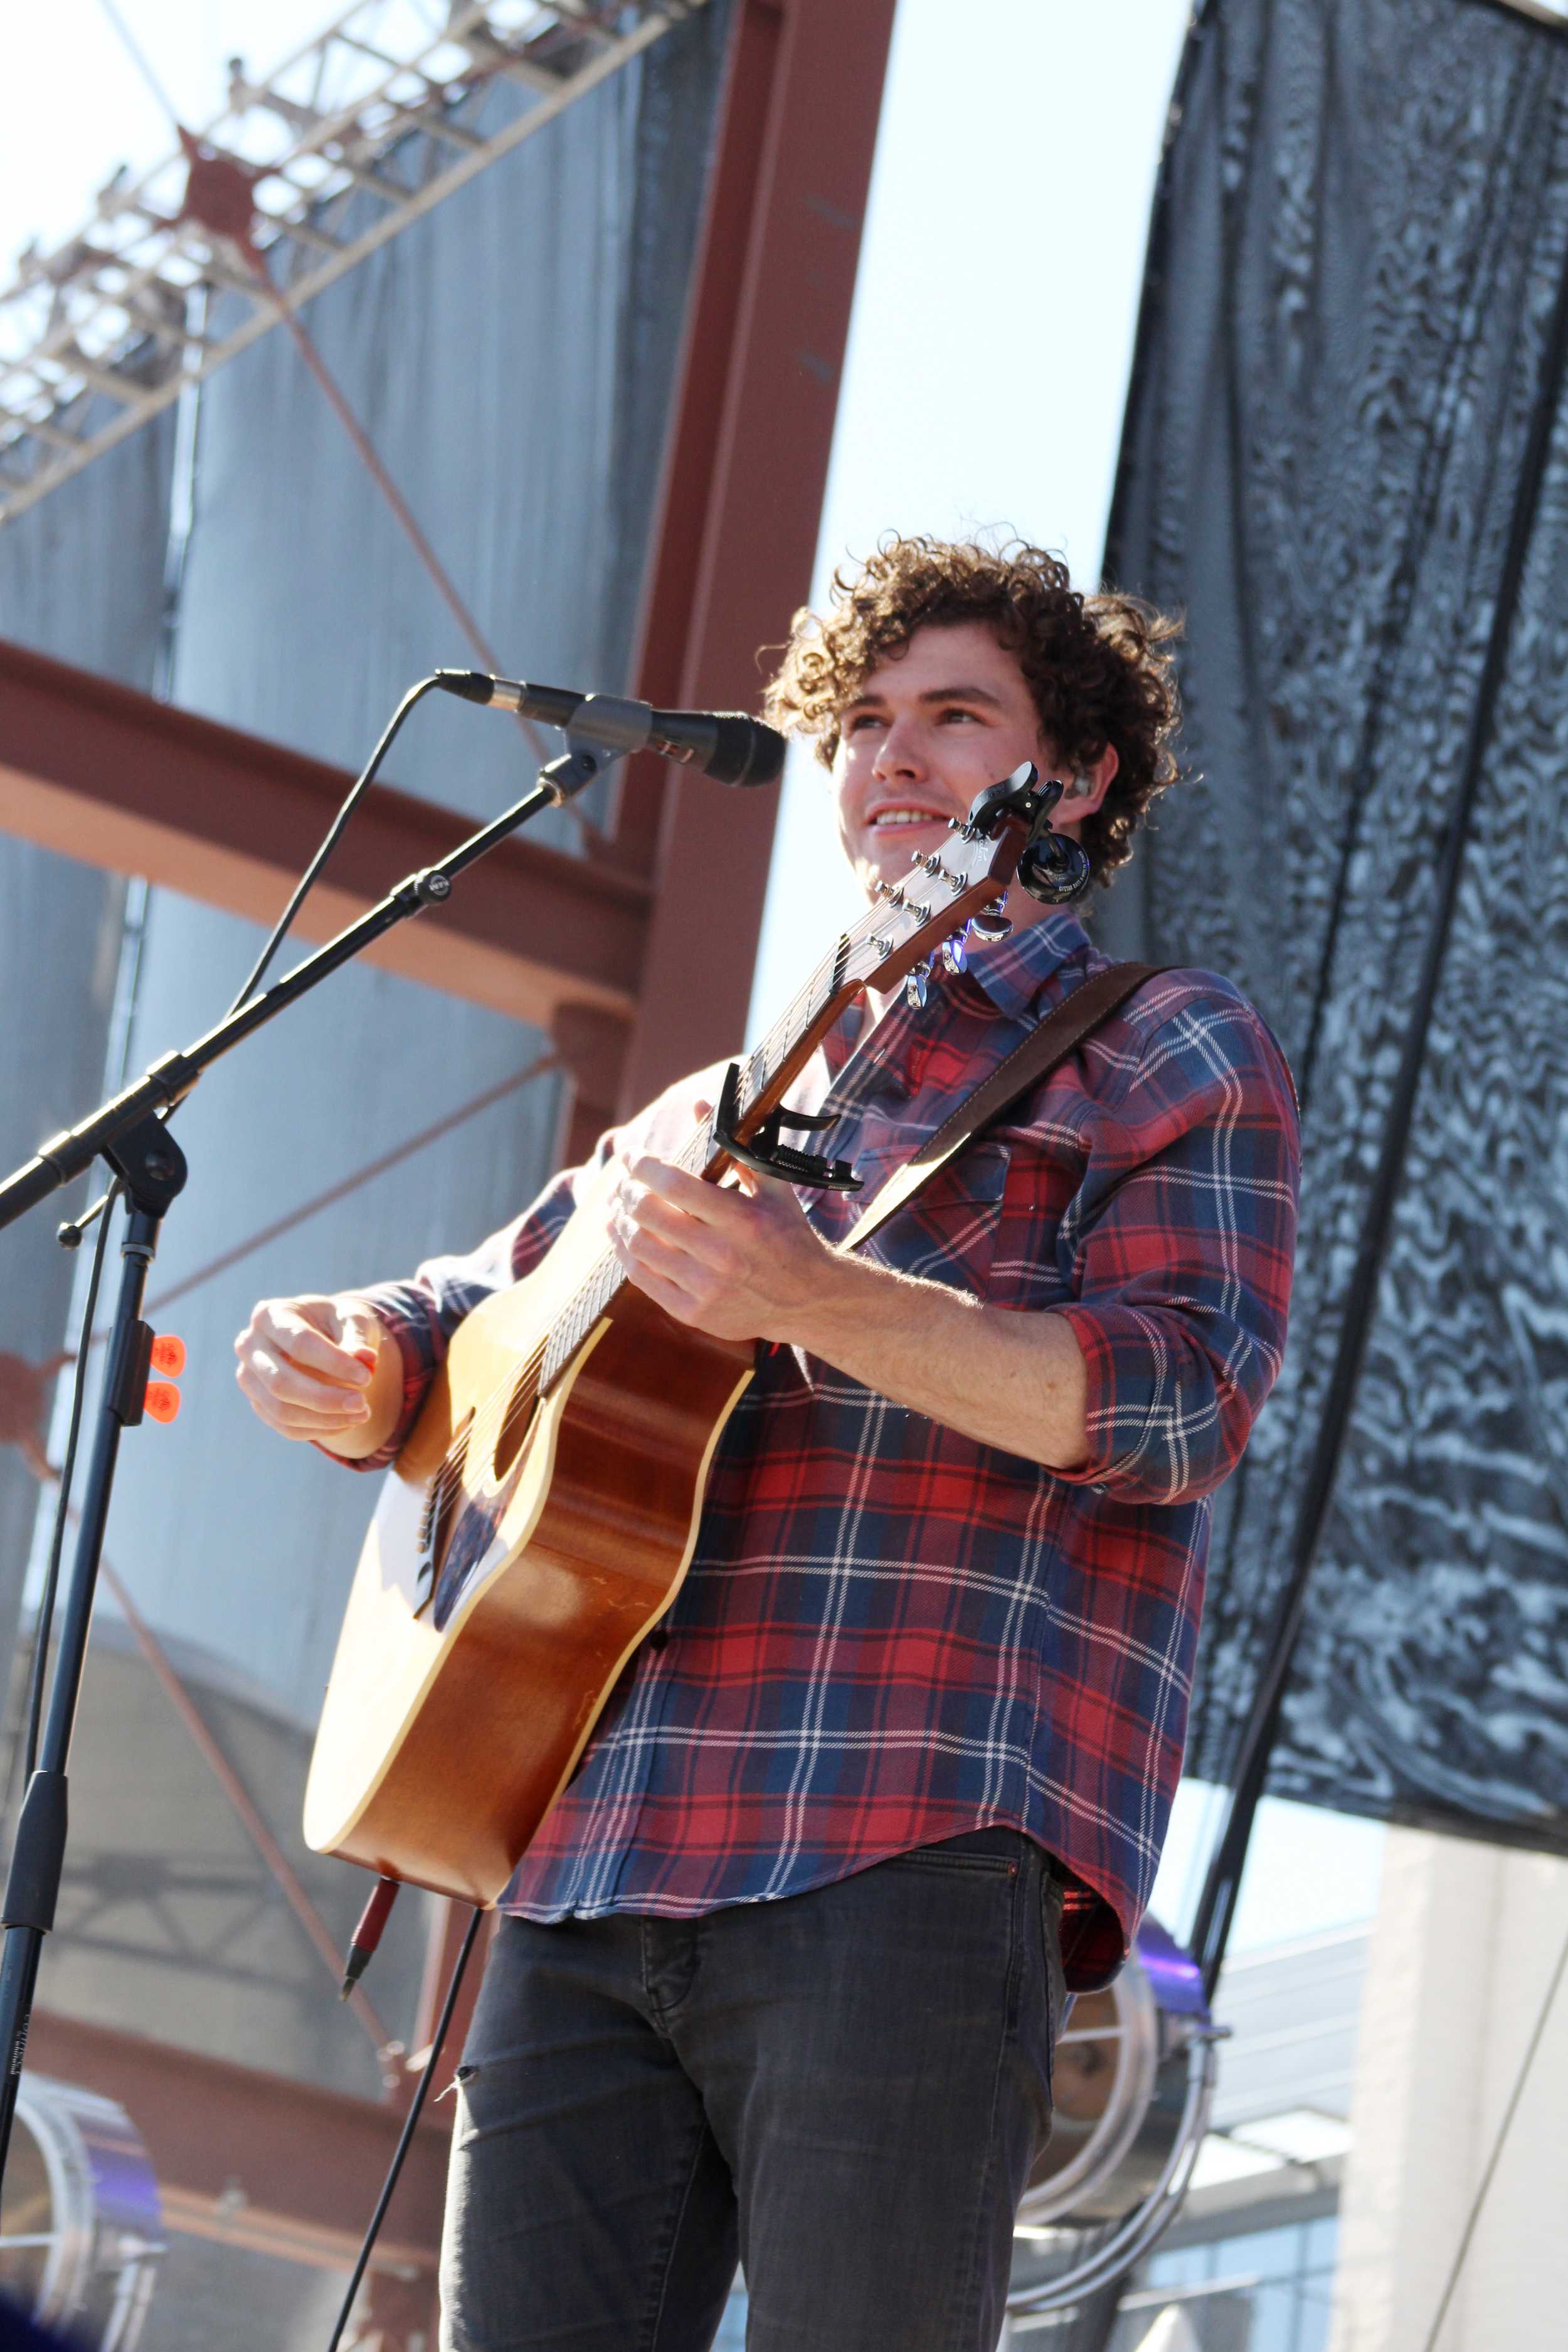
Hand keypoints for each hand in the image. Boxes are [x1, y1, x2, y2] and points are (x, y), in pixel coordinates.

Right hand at [234, 1293, 392, 1453]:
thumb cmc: (335, 1323)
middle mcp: (249, 1346)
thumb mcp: (350, 1318)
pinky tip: (346, 1423)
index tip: (367, 1377)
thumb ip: (357, 1336)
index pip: (300, 1344)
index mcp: (270, 1315)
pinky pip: (284, 1426)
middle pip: (281, 1382)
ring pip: (281, 1410)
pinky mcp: (257, 1402)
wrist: (320, 1335)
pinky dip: (317, 1429)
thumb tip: (367, 1359)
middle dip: (325, 1398)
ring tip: (361, 1415)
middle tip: (362, 1404)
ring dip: (324, 1419)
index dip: (334, 1363)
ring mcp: (248, 1377)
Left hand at [606, 1124, 842, 1346]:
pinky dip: (624, 1253)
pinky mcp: (693, 1313)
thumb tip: (698, 1105)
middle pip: (648, 1212)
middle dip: (626, 1190)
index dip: (642, 1164)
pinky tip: (620, 1237)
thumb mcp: (774, 1188)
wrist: (808, 1301)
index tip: (632, 1154)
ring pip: (639, 1245)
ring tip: (616, 1206)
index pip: (672, 1183)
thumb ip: (736, 1147)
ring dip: (619, 1220)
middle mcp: (722, 1254)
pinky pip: (643, 1278)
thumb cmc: (790, 1236)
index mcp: (742, 1218)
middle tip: (622, 1182)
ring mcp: (705, 1287)